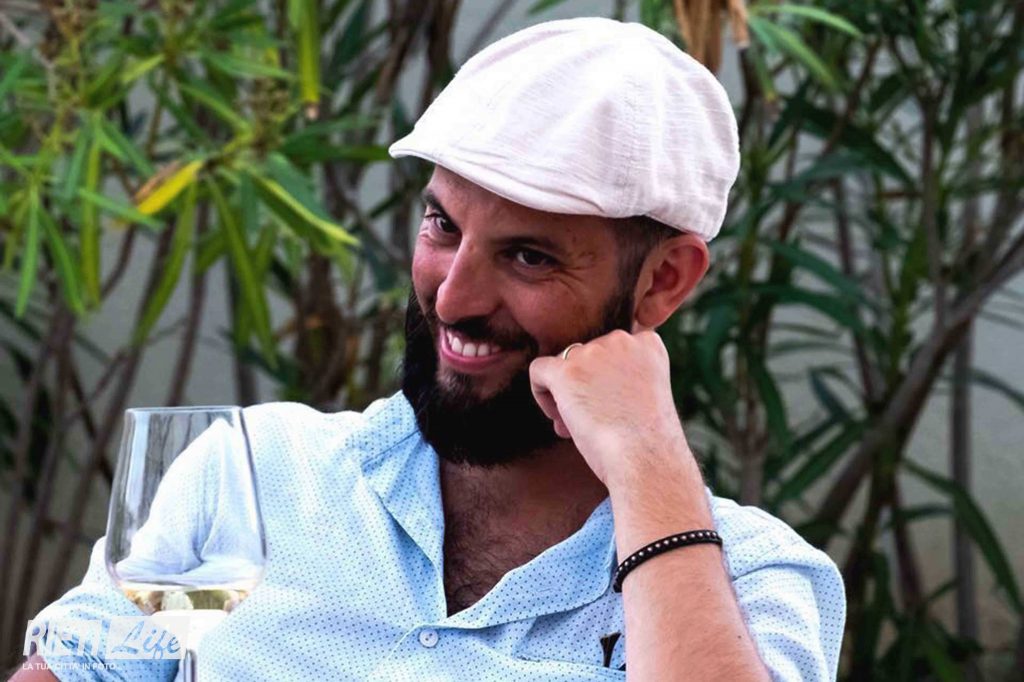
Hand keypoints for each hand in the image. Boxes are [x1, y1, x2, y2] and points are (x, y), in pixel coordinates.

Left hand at [528, 330, 693, 487]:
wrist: (645, 458)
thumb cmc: (648, 440)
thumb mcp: (646, 395)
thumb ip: (621, 377)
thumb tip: (583, 382)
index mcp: (647, 343)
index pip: (612, 350)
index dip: (606, 379)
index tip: (612, 406)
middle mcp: (621, 340)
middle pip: (586, 356)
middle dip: (584, 386)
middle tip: (593, 422)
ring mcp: (592, 352)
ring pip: (563, 364)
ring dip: (566, 394)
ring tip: (578, 427)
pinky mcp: (566, 371)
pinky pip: (539, 370)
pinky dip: (542, 393)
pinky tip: (558, 418)